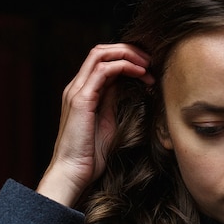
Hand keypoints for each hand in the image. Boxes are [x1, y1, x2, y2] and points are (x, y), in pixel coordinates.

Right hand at [37, 44, 153, 206]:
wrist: (72, 173)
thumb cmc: (89, 155)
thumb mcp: (106, 122)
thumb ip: (111, 102)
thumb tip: (123, 87)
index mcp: (82, 92)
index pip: (103, 61)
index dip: (126, 59)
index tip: (148, 69)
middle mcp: (76, 86)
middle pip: (101, 51)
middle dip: (129, 51)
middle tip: (151, 61)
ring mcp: (77, 91)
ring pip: (101, 54)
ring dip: (129, 55)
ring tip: (148, 65)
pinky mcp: (81, 99)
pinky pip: (103, 70)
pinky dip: (124, 66)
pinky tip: (140, 73)